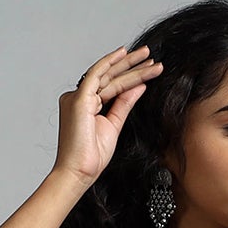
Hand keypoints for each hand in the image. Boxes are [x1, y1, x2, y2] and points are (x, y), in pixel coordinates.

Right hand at [55, 43, 162, 185]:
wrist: (79, 172)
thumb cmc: (91, 156)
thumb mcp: (114, 125)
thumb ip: (124, 104)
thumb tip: (139, 86)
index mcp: (85, 104)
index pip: (110, 85)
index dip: (130, 76)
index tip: (149, 69)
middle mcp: (79, 97)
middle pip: (109, 76)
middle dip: (131, 65)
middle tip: (150, 55)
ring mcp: (77, 97)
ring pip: (107, 75)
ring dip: (129, 65)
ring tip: (149, 58)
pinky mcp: (79, 99)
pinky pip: (96, 74)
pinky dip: (110, 63)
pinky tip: (124, 54)